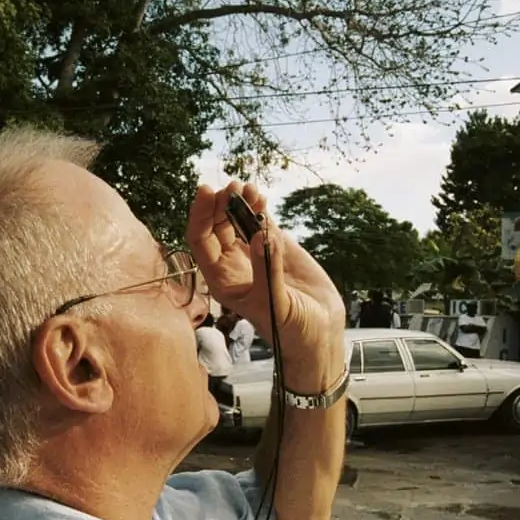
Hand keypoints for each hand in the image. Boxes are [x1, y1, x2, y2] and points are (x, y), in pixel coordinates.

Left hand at [187, 181, 345, 389]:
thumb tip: (260, 234)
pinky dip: (258, 206)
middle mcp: (231, 264)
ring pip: (236, 220)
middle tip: (232, 187)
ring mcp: (253, 253)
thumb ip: (266, 269)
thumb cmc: (290, 328)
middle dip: (219, 203)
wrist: (319, 332)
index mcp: (221, 280)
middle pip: (215, 226)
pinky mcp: (276, 247)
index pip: (200, 241)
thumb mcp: (274, 302)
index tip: (207, 192)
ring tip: (247, 187)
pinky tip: (259, 195)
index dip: (200, 215)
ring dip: (238, 201)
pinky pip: (261, 221)